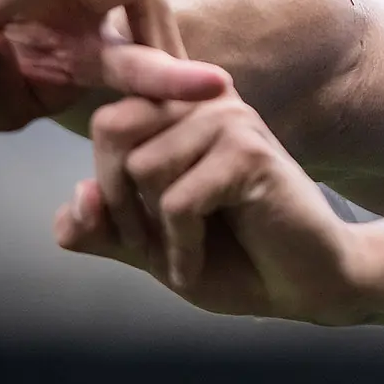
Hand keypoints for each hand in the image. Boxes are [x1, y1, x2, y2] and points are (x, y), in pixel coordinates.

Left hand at [57, 91, 376, 324]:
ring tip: (182, 249)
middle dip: (118, 200)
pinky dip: (180, 248)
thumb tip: (78, 198)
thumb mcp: (145, 245)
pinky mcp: (250, 152)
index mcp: (177, 108)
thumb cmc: (230, 257)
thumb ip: (100, 226)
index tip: (131, 188)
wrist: (305, 284)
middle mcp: (202, 99)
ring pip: (142, 167)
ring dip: (151, 231)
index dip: (105, 148)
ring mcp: (229, 119)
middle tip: (151, 239)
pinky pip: (177, 202)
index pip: (111, 101)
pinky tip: (199, 263)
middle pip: (112, 128)